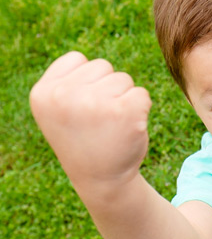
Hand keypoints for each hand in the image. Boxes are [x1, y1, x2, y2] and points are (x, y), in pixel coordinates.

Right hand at [29, 52, 150, 191]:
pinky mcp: (125, 110)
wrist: (102, 179)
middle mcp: (64, 95)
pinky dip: (140, 108)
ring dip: (123, 98)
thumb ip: (68, 82)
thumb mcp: (59, 109)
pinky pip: (141, 93)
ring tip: (110, 125)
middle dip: (106, 88)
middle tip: (98, 120)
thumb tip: (91, 62)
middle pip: (102, 66)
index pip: (77, 59)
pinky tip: (127, 128)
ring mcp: (94, 101)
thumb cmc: (83, 138)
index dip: (86, 81)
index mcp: (43, 92)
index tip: (81, 109)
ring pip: (123, 78)